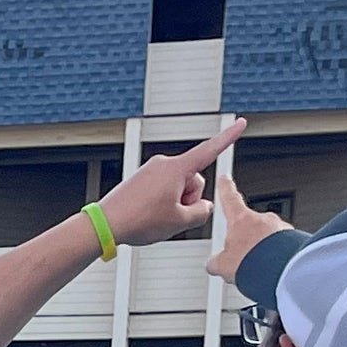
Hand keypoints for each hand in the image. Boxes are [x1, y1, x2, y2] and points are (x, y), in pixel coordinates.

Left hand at [94, 116, 247, 253]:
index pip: (210, 150)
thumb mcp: (180, 222)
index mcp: (176, 168)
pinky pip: (163, 191)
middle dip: (188, 200)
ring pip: (178, 189)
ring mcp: (151, 171)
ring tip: (154, 217)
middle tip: (168, 216)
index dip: (229, 137)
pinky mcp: (142, 179)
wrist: (105, 225)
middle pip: (193, 182)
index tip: (242, 122)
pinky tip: (147, 215)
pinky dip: (161, 204)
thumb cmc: (138, 221)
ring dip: (174, 204)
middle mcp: (164, 163)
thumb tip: (202, 207)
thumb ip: (202, 212)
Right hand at [209, 164, 284, 281]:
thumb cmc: (255, 262)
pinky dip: (278, 257)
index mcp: (241, 219)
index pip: (230, 199)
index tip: (225, 180)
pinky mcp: (295, 240)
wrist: (283, 271)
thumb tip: (213, 264)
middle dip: (246, 240)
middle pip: (250, 225)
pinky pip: (283, 247)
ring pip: (268, 238)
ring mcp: (281, 228)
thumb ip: (217, 261)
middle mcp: (263, 219)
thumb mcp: (223, 265)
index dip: (226, 188)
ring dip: (263, 251)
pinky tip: (272, 271)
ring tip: (259, 270)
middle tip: (242, 258)